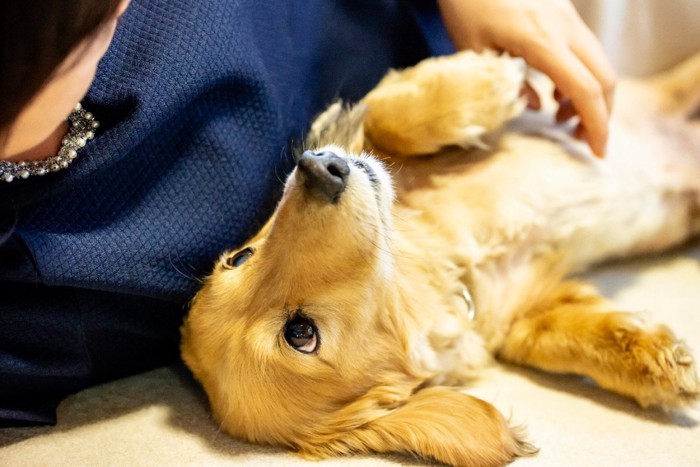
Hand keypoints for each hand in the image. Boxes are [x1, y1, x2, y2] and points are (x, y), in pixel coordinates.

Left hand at [437, 0, 615, 156]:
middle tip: (581, 141)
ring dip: (589, 97)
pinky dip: (578, 78)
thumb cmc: (466, 4)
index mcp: (543, 39)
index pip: (585, 89)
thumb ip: (505, 85)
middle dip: (600, 115)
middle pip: (604, 77)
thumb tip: (533, 108)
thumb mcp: (475, 51)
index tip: (597, 152)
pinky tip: (554, 95)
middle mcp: (565, 26)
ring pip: (597, 63)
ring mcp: (568, 17)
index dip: (596, 124)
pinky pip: (583, 51)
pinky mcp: (562, 14)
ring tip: (562, 121)